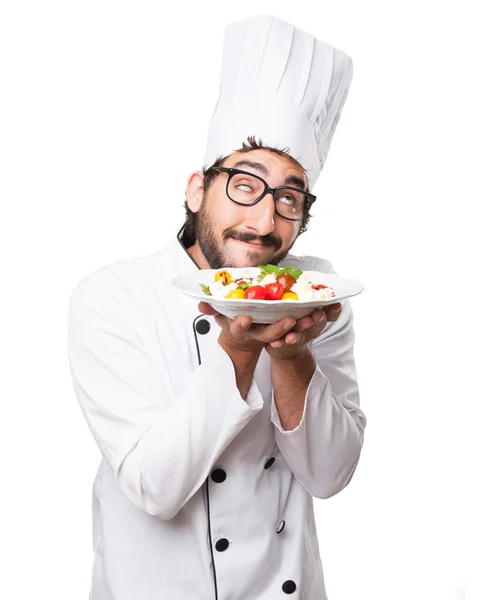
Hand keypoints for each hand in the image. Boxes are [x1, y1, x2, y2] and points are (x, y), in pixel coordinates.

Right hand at [198, 301, 341, 357]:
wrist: (247, 341)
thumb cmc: (235, 323)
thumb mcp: (221, 317)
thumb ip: (211, 309)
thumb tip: (200, 302)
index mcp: (242, 329)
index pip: (240, 327)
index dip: (241, 324)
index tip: (245, 319)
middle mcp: (259, 334)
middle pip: (268, 333)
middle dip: (278, 329)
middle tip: (289, 322)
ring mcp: (274, 335)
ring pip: (289, 334)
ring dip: (302, 327)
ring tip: (313, 318)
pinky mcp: (288, 333)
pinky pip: (302, 330)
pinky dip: (313, 324)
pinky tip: (325, 314)